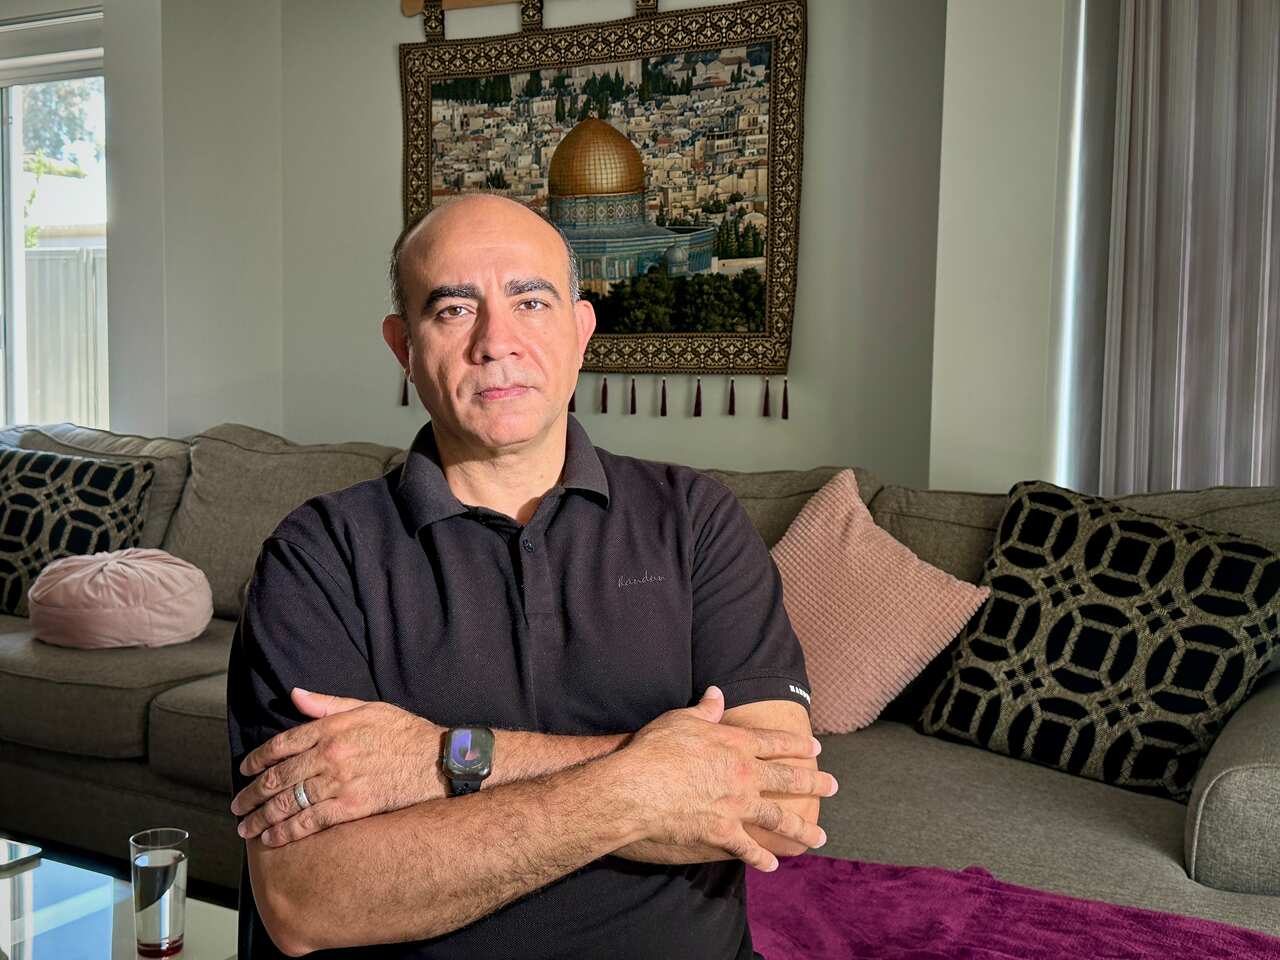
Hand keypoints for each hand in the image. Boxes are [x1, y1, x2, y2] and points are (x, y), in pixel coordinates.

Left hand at [230, 688, 446, 846]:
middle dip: (252, 794)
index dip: (258, 759)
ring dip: (263, 818)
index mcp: (331, 729)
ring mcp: (340, 782)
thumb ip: (327, 705)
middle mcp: (330, 755)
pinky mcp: (352, 807)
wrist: (437, 760)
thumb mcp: (368, 707)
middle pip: (279, 777)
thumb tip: (295, 694)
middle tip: (237, 806)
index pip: (282, 744)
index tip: (245, 771)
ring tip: (247, 828)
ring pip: (289, 802)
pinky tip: (273, 839)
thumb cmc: (404, 732)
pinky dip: (288, 832)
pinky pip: (311, 822)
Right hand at [618, 686, 836, 872]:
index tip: (816, 748)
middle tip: (833, 786)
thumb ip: (704, 709)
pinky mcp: (723, 832)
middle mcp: (745, 774)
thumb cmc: (657, 748)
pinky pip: (748, 848)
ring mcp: (737, 805)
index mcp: (737, 743)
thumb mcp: (681, 719)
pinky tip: (773, 865)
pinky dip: (761, 858)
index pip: (775, 742)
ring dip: (801, 828)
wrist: (640, 787)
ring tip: (820, 837)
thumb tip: (717, 693)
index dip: (797, 744)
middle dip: (814, 782)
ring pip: (778, 817)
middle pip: (788, 778)